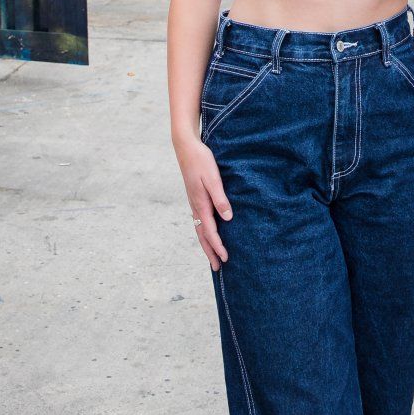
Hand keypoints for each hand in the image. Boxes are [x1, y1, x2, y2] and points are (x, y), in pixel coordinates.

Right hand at [175, 135, 232, 269]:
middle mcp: (195, 206)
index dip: (218, 246)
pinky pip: (198, 221)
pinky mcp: (194, 198)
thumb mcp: (213, 178)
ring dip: (206, 244)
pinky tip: (208, 233)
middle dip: (210, 252)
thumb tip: (228, 218)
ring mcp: (193, 203)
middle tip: (217, 267)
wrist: (185, 147)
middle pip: (202, 235)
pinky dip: (203, 232)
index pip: (210, 231)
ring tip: (212, 256)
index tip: (226, 258)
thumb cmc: (201, 160)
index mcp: (200, 203)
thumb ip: (220, 198)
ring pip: (199, 229)